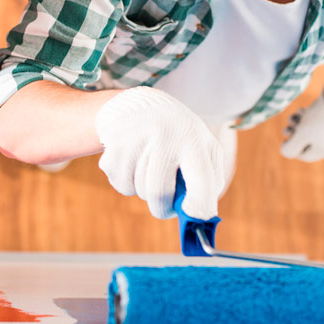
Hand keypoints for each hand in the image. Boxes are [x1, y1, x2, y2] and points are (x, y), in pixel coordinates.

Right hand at [94, 87, 223, 219]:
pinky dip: (128, 184)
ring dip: (146, 192)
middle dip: (163, 208)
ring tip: (150, 169)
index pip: (201, 181)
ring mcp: (136, 139)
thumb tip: (199, 217)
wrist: (138, 105)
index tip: (193, 216)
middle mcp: (164, 136)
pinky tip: (133, 164)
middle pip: (160, 194)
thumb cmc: (179, 137)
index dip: (198, 207)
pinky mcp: (114, 147)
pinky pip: (122, 186)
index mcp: (193, 138)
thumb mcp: (202, 148)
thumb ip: (208, 182)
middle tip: (166, 205)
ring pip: (140, 191)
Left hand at [280, 89, 323, 161]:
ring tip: (292, 117)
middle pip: (308, 142)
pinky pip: (319, 121)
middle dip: (294, 134)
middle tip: (286, 129)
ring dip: (299, 124)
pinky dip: (308, 116)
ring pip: (311, 130)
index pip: (304, 156)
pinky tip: (301, 110)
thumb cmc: (318, 119)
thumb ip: (290, 148)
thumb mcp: (300, 136)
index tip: (284, 140)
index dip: (291, 148)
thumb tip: (284, 152)